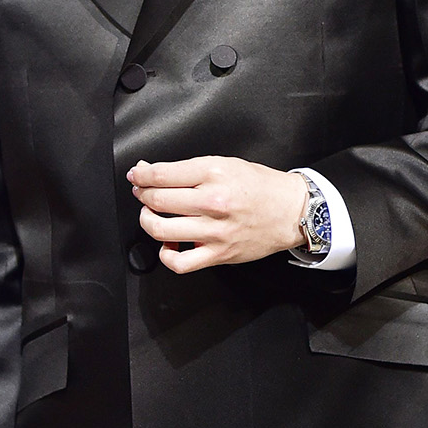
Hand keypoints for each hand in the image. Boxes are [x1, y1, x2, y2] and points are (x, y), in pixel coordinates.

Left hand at [128, 156, 306, 273]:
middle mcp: (213, 201)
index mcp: (214, 173)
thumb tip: (150, 172)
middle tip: (144, 194)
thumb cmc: (260, 187)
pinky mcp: (219, 254)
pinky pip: (180, 263)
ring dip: (148, 222)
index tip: (136, 177)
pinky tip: (169, 246)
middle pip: (157, 200)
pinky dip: (167, 256)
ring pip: (161, 229)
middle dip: (143, 195)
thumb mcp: (225, 164)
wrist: (291, 211)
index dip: (141, 176)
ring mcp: (215, 231)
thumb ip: (187, 169)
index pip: (162, 175)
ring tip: (153, 216)